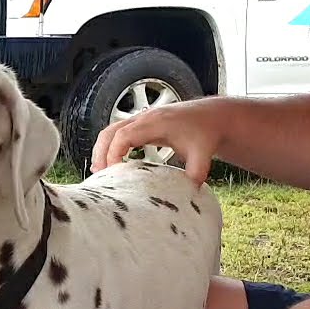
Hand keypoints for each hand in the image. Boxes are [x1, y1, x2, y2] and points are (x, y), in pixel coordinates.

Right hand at [90, 98, 224, 184]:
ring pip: (110, 132)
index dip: (113, 153)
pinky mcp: (140, 126)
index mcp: (155, 123)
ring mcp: (140, 120)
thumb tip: (189, 192)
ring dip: (101, 150)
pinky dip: (109, 147)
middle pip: (109, 132)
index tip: (113, 173)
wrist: (210, 116)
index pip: (123, 135)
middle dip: (100, 153)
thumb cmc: (204, 132)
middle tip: (99, 176)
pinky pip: (117, 134)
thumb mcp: (203, 154)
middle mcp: (143, 118)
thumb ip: (197, 172)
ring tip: (99, 173)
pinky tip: (109, 165)